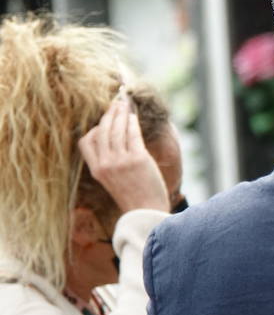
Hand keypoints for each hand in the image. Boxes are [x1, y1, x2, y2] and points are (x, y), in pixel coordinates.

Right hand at [78, 91, 169, 215]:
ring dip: (120, 114)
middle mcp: (105, 164)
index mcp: (96, 170)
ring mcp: (121, 161)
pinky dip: (132, 123)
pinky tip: (133, 117)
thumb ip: (108, 162)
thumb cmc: (132, 195)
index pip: (85, 142)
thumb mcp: (111, 180)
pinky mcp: (137, 159)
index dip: (93, 128)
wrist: (146, 211)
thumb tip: (113, 138)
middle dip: (108, 115)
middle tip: (115, 104)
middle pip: (102, 131)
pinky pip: (132, 134)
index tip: (102, 119)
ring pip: (117, 130)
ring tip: (124, 105)